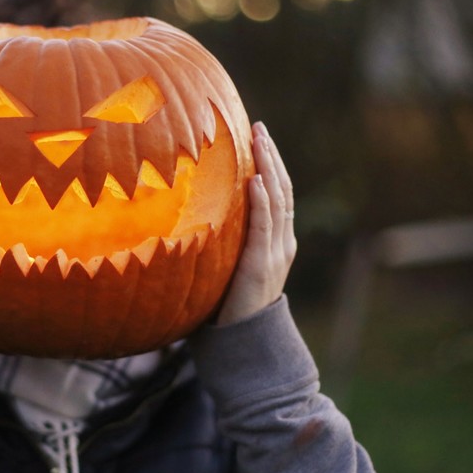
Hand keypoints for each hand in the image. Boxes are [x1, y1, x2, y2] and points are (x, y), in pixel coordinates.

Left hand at [215, 122, 296, 325]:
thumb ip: (221, 245)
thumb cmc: (227, 308)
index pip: (277, 194)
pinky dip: (263, 201)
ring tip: (259, 140)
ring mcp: (275, 253)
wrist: (244, 344)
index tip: (258, 137)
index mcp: (275, 242)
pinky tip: (257, 179)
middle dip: (271, 157)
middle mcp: (281, 243)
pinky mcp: (262, 264)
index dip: (270, 165)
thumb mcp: (226, 268)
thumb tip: (190, 221)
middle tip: (259, 128)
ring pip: (278, 201)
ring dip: (269, 167)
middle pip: (282, 190)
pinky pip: (266, 226)